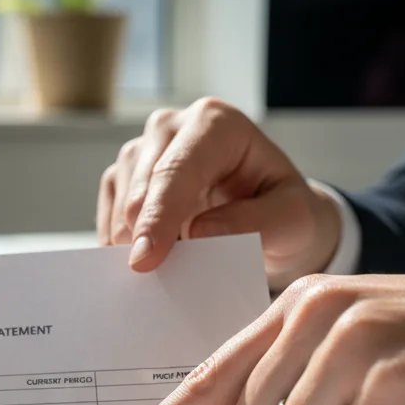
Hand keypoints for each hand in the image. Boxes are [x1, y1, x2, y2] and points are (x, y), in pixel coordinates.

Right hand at [97, 100, 342, 289]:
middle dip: (141, 236)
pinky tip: (147, 262)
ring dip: (132, 243)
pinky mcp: (124, 177)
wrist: (273, 217)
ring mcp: (143, 151)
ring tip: (164, 272)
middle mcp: (172, 127)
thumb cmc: (286, 212)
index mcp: (216, 123)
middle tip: (155, 281)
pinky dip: (121, 245)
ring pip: (119, 202)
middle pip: (139, 186)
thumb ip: (257, 223)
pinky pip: (108, 215)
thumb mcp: (295, 220)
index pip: (176, 170)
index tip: (144, 261)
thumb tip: (199, 233)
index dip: (157, 216)